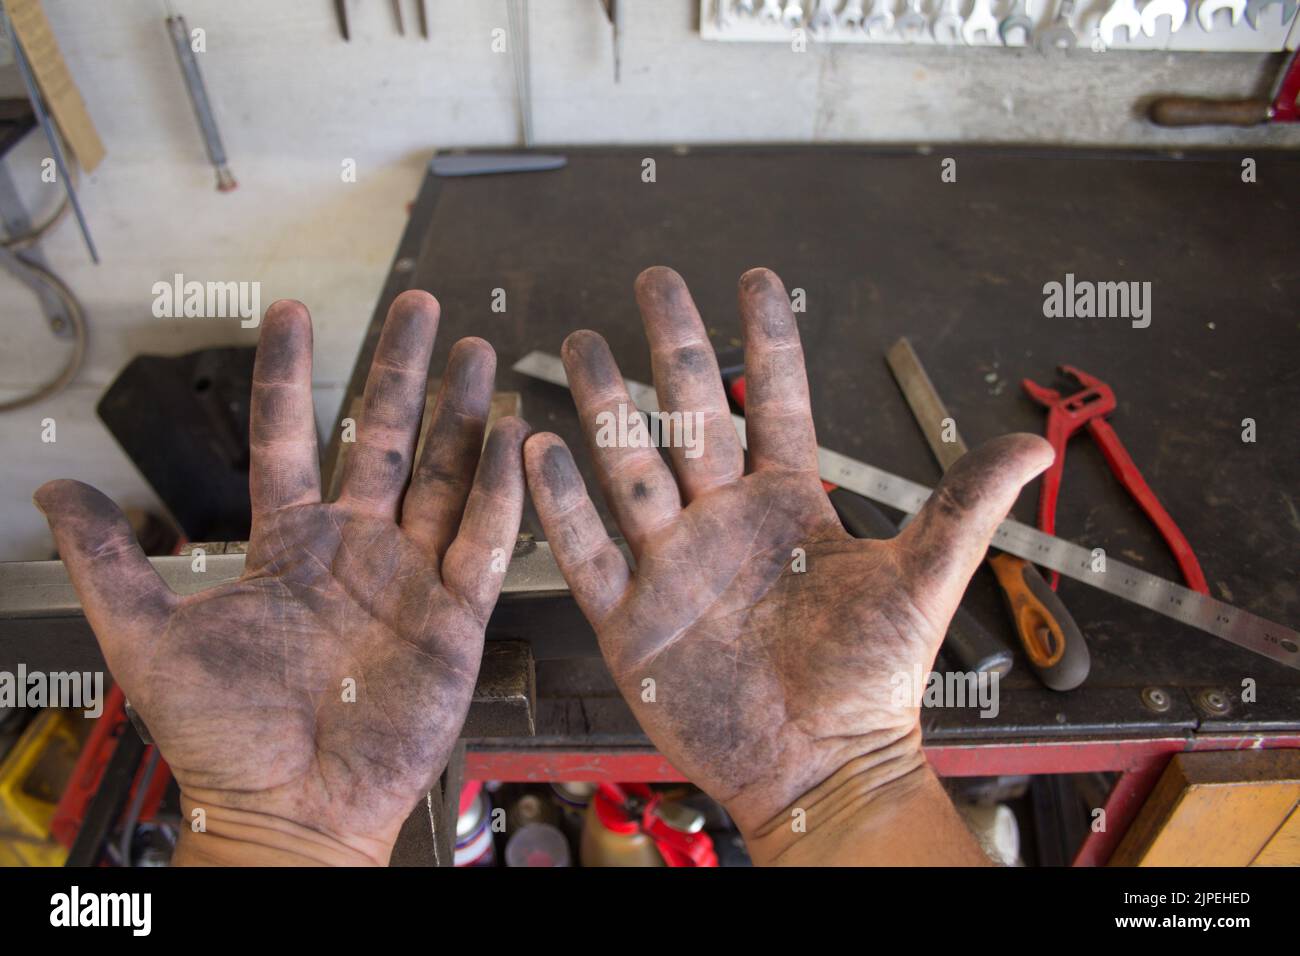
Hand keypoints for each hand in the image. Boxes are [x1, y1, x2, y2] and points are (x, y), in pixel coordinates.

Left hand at [35, 292, 528, 865]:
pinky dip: (501, 491)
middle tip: (423, 309)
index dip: (291, 375)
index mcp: (290, 546)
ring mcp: (410, 578)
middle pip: (385, 440)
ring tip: (476, 356)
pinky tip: (516, 440)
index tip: (294, 311)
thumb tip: (56, 492)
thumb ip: (109, 564)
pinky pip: (482, 542)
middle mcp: (357, 550)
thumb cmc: (223, 738)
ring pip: (443, 477)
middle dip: (405, 372)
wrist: (291, 810)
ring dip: (461, 416)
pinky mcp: (454, 617)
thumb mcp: (149, 642)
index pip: (290, 439)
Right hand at [524, 267, 1050, 858]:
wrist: (819, 769)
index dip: (767, 339)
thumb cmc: (871, 683)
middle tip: (653, 280)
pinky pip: (588, 551)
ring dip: (605, 408)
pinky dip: (561, 504)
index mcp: (790, 503)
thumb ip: (961, 507)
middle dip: (672, 345)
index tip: (754, 278)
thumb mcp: (921, 583)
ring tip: (581, 347)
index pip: (776, 401)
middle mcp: (725, 521)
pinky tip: (538, 451)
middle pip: (691, 414)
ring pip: (630, 468)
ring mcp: (673, 564)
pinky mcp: (632, 617)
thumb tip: (1032, 444)